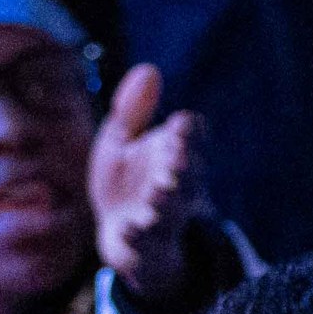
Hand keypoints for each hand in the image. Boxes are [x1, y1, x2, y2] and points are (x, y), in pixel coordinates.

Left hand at [90, 65, 204, 298]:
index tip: (180, 125)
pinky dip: (138, 235)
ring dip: (167, 201)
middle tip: (177, 159)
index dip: (189, 133)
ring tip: (158, 193)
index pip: (192, 137)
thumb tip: (148, 68)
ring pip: (174, 209)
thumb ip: (132, 111)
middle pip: (190, 173)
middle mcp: (177, 184)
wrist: (122, 236)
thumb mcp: (120, 143)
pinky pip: (148, 242)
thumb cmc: (125, 182)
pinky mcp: (147, 245)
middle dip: (185, 166)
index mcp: (175, 152)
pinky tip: (127, 227)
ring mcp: (165, 215)